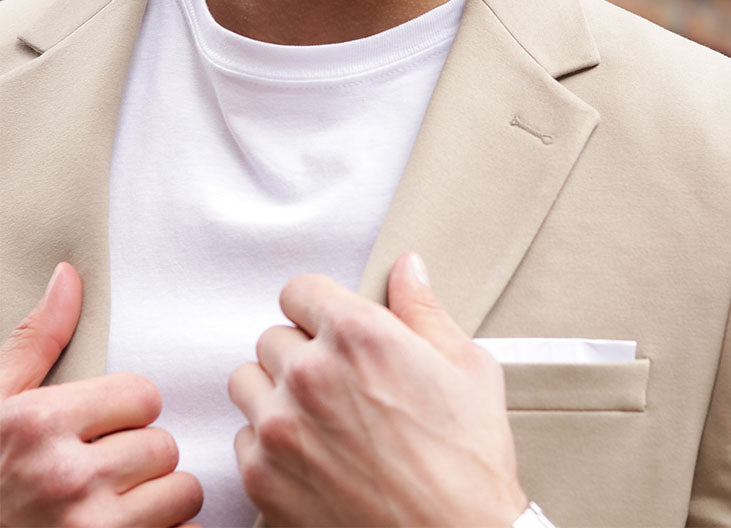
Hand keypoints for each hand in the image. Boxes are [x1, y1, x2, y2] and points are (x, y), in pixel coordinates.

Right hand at [0, 263, 203, 527]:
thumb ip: (36, 342)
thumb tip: (69, 274)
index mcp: (38, 426)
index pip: (142, 395)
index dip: (127, 414)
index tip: (99, 434)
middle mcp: (65, 479)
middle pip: (163, 445)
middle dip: (143, 462)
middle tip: (104, 480)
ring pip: (182, 494)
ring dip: (162, 504)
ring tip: (119, 512)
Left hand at [229, 252, 526, 526]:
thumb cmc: (468, 466)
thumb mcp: (467, 369)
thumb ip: (424, 310)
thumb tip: (406, 269)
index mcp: (358, 335)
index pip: (298, 291)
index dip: (318, 308)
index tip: (330, 327)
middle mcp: (310, 374)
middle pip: (272, 337)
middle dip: (302, 353)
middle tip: (338, 382)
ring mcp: (280, 429)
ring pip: (247, 383)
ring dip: (275, 394)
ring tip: (318, 418)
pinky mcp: (263, 480)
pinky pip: (243, 440)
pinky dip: (268, 446)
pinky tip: (311, 457)